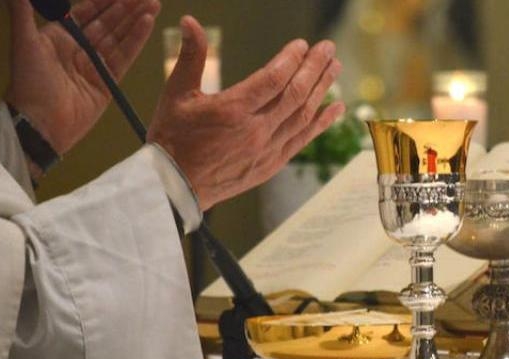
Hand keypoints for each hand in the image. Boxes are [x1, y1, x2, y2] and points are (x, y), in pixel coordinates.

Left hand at [4, 0, 159, 154]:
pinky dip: (136, 40)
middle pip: (108, 23)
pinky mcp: (108, 82)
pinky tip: (147, 24)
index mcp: (60, 37)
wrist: (41, 123)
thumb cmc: (29, 83)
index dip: (105, 1)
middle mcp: (80, 49)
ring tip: (154, 5)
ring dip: (136, 21)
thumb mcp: (24, 43)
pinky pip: (125, 56)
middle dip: (127, 8)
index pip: (86, 13)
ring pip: (119, 37)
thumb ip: (21, 14)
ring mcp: (95, 65)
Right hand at [148, 16, 343, 210]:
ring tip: (335, 68)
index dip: (291, 59)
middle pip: (295, 94)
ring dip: (322, 90)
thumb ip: (190, 56)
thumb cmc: (172, 139)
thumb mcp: (176, 94)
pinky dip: (322, 123)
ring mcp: (267, 149)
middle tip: (329, 48)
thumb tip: (188, 21)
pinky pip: (303, 140)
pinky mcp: (271, 164)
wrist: (174, 187)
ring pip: (303, 115)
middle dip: (314, 68)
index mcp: (232, 110)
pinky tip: (336, 108)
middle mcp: (255, 130)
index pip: (273, 79)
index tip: (303, 44)